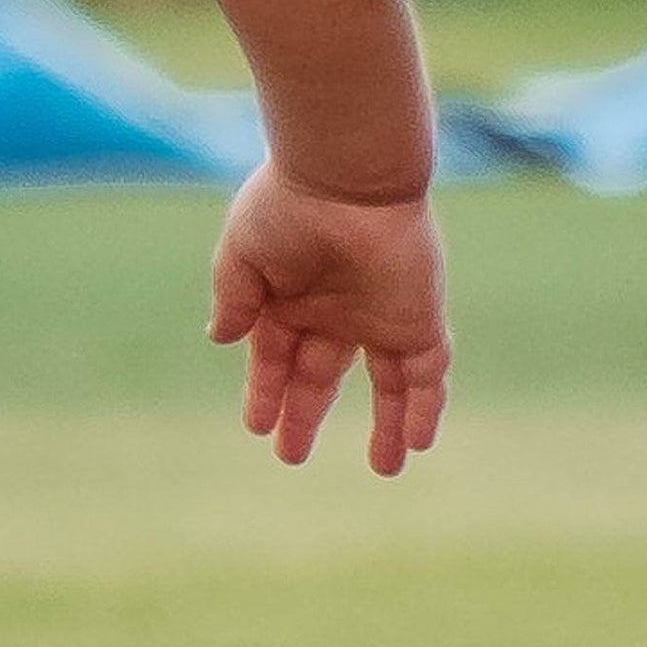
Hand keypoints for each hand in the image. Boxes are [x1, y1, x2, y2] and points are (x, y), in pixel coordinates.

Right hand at [209, 158, 452, 473]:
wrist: (346, 178)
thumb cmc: (289, 206)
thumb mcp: (243, 255)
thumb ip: (235, 298)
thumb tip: (219, 338)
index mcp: (292, 295)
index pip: (276, 356)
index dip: (266, 391)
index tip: (256, 424)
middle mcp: (337, 309)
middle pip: (322, 375)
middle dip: (306, 412)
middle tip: (290, 455)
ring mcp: (380, 316)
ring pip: (388, 383)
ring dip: (386, 425)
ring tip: (386, 468)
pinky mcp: (418, 319)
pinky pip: (427, 374)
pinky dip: (425, 408)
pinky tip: (419, 442)